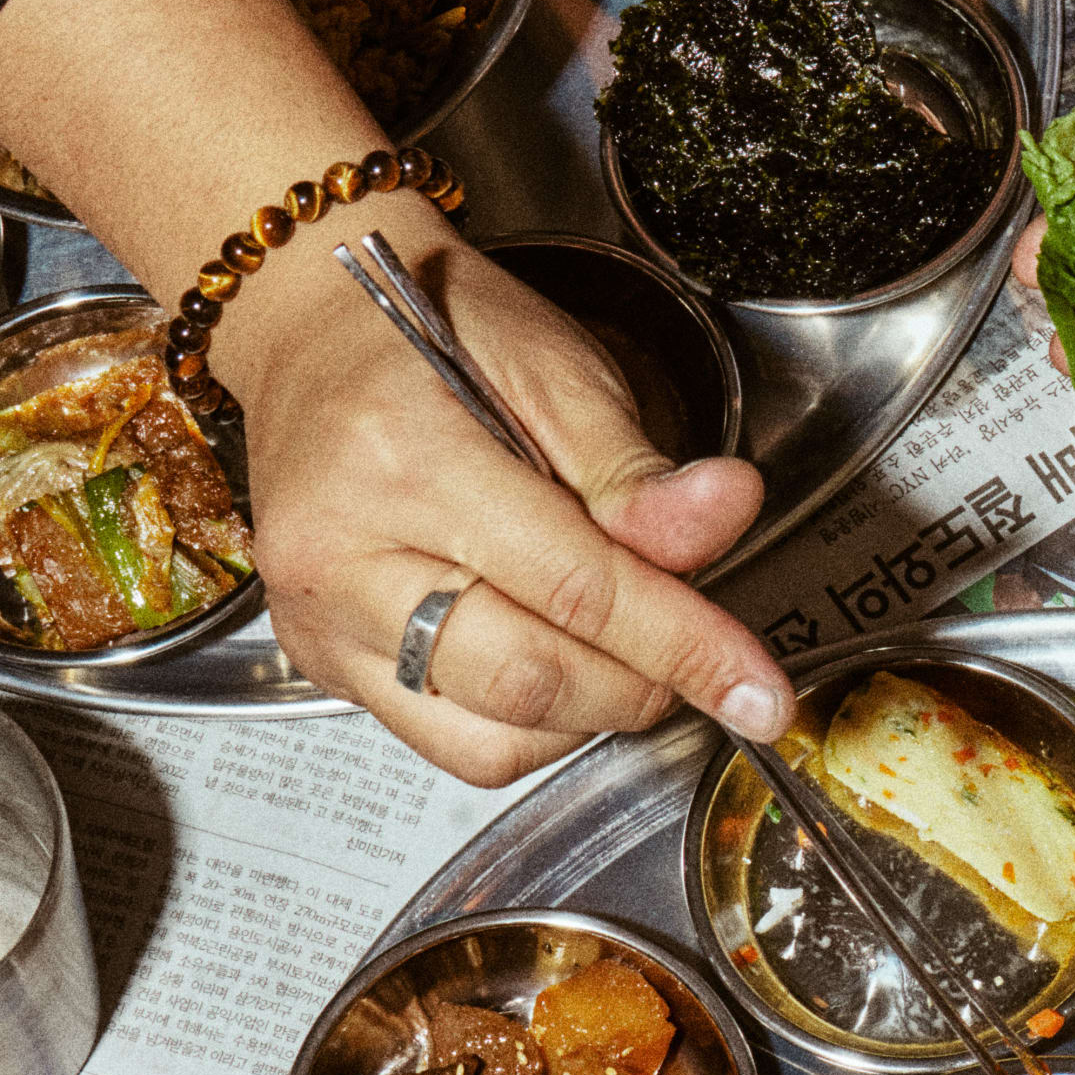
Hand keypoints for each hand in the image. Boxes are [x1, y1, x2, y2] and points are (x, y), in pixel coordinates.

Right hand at [0, 0, 799, 784]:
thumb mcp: (558, 369)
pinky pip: (446, 743)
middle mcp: (341, 553)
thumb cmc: (435, 334)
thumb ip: (638, 470)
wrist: (316, 332)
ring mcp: (320, 618)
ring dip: (586, 716)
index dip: (686, 647)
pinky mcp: (320, 660)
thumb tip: (724, 518)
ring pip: (487, 738)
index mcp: (404, 458)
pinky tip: (558, 667)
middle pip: (529, 677)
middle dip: (642, 686)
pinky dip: (528, 729)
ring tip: (621, 650)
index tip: (758, 691)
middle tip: (699, 657)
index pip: (577, 589)